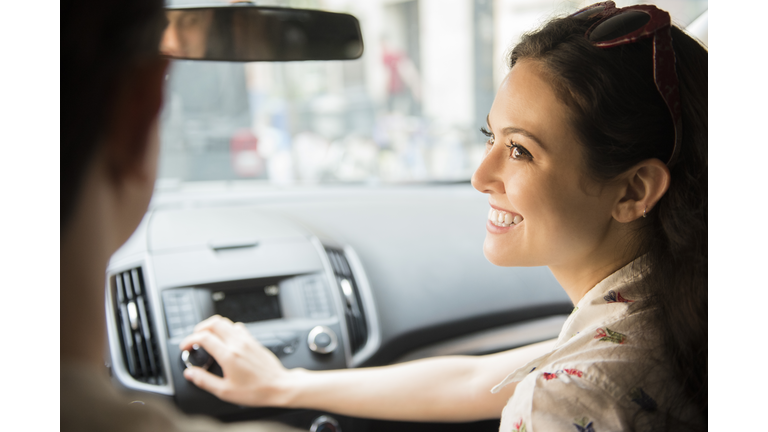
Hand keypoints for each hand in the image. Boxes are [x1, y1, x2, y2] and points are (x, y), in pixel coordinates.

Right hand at [179, 315, 295, 406]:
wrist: (278, 386)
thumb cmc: (256, 391)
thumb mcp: (225, 391)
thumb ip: (205, 381)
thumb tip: (190, 373)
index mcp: (228, 355)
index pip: (204, 337)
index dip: (189, 339)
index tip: (185, 347)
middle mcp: (238, 344)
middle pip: (214, 323)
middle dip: (200, 327)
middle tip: (194, 338)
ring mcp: (247, 340)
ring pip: (226, 322)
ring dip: (213, 326)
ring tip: (207, 336)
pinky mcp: (254, 341)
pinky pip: (238, 327)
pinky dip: (227, 329)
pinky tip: (225, 339)